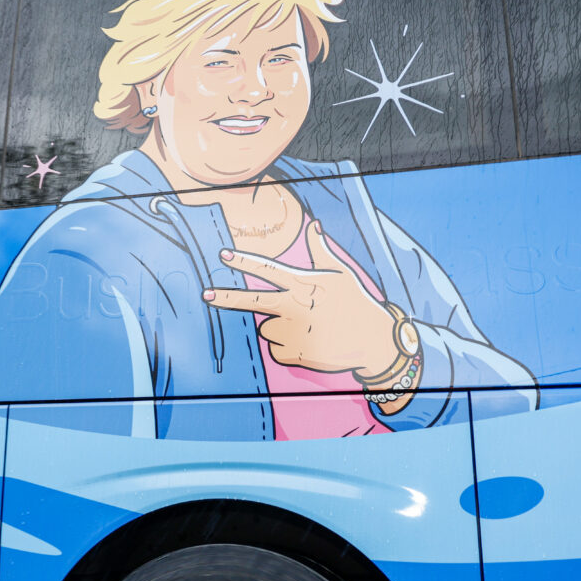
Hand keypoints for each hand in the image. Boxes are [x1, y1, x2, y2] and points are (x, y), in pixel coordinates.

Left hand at [203, 220, 397, 375]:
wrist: (373, 340)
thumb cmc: (357, 302)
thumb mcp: (340, 272)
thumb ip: (320, 251)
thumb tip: (314, 226)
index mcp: (303, 284)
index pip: (267, 270)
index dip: (243, 261)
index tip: (223, 255)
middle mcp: (295, 306)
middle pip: (251, 301)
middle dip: (226, 298)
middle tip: (207, 294)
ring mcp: (293, 332)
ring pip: (268, 328)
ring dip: (281, 328)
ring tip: (309, 327)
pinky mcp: (295, 354)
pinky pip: (276, 350)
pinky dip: (287, 349)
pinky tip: (309, 343)